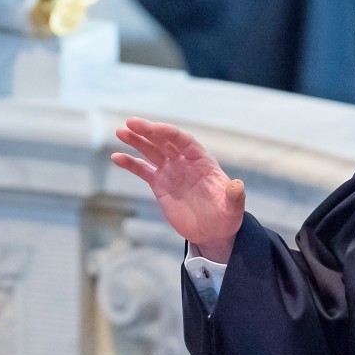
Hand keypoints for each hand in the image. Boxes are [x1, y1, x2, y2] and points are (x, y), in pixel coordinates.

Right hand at [111, 118, 244, 262]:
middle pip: (164, 141)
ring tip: (120, 132)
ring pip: (151, 151)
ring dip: (136, 141)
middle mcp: (185, 162)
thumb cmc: (226, 216)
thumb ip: (234, 196)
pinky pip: (143, 170)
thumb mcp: (233, 208)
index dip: (170, 134)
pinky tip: (116, 157)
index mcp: (202, 161)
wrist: (213, 232)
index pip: (184, 141)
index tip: (155, 129)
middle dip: (148, 131)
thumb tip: (238, 186)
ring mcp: (171, 171)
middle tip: (130, 122)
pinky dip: (130, 163)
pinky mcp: (160, 184)